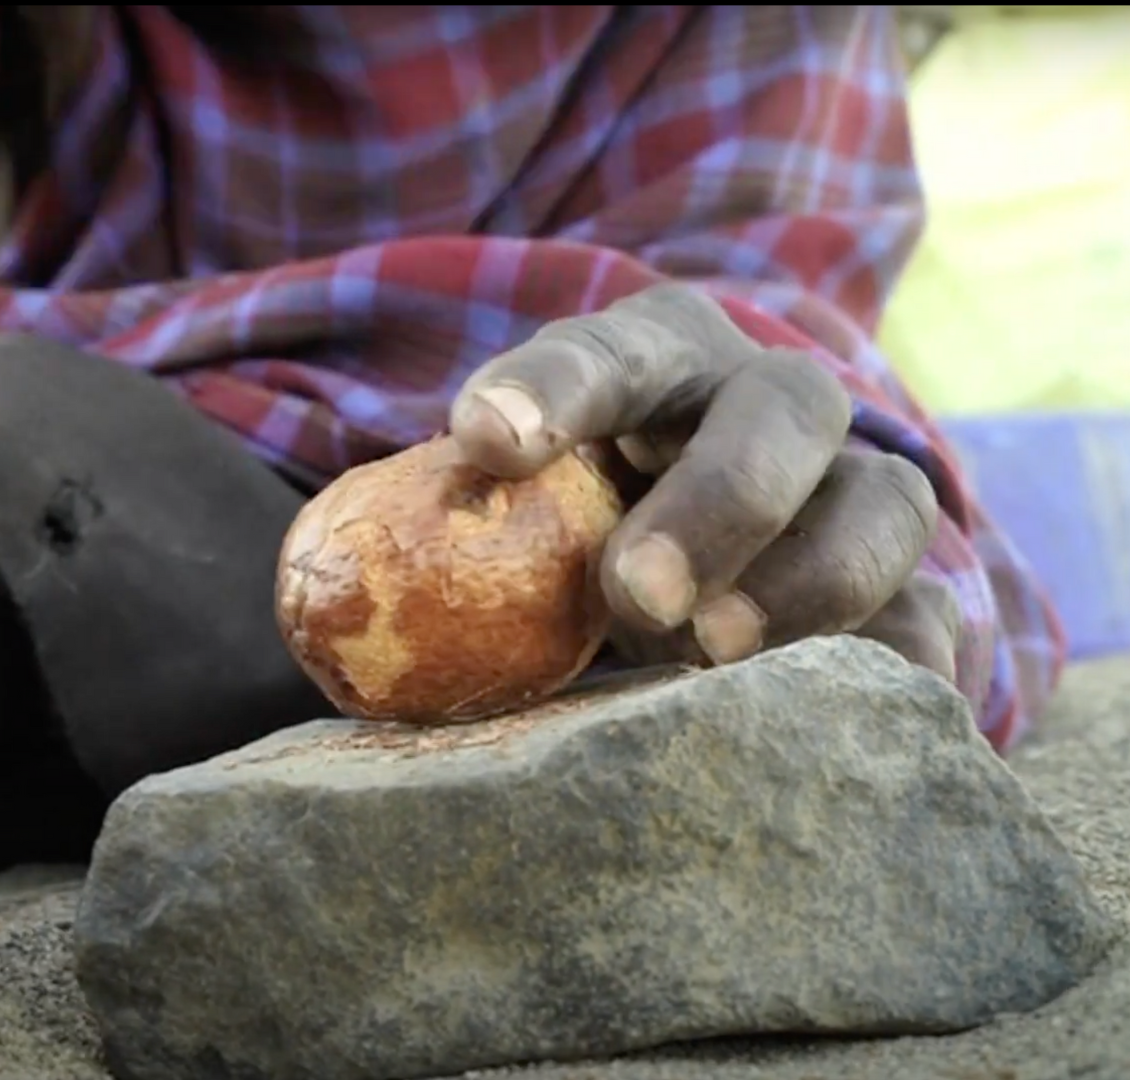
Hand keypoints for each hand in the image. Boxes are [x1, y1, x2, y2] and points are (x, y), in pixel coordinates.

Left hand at [448, 283, 959, 680]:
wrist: (719, 577)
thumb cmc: (572, 538)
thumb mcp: (516, 516)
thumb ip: (452, 538)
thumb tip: (323, 608)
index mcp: (662, 363)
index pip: (613, 349)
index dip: (556, 385)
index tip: (485, 440)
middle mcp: (773, 407)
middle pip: (782, 407)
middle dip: (713, 495)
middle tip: (634, 591)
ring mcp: (858, 496)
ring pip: (883, 505)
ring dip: (805, 579)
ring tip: (713, 654)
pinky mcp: (913, 599)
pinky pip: (932, 627)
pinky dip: (885, 666)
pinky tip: (819, 713)